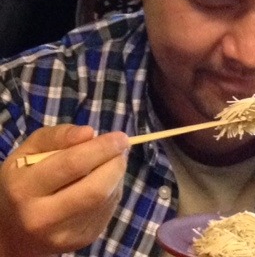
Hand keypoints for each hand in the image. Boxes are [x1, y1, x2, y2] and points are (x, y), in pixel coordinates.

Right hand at [0, 125, 129, 256]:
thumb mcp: (29, 151)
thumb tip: (89, 133)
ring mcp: (64, 234)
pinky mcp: (83, 239)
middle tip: (122, 147)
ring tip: (109, 162)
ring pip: (107, 198)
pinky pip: (109, 209)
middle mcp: (42, 218)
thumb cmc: (24, 180)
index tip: (121, 137)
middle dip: (116, 163)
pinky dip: (113, 190)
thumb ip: (58, 136)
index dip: (102, 148)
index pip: (72, 165)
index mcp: (25, 189)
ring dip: (117, 175)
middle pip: (96, 189)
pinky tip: (101, 183)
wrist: (15, 229)